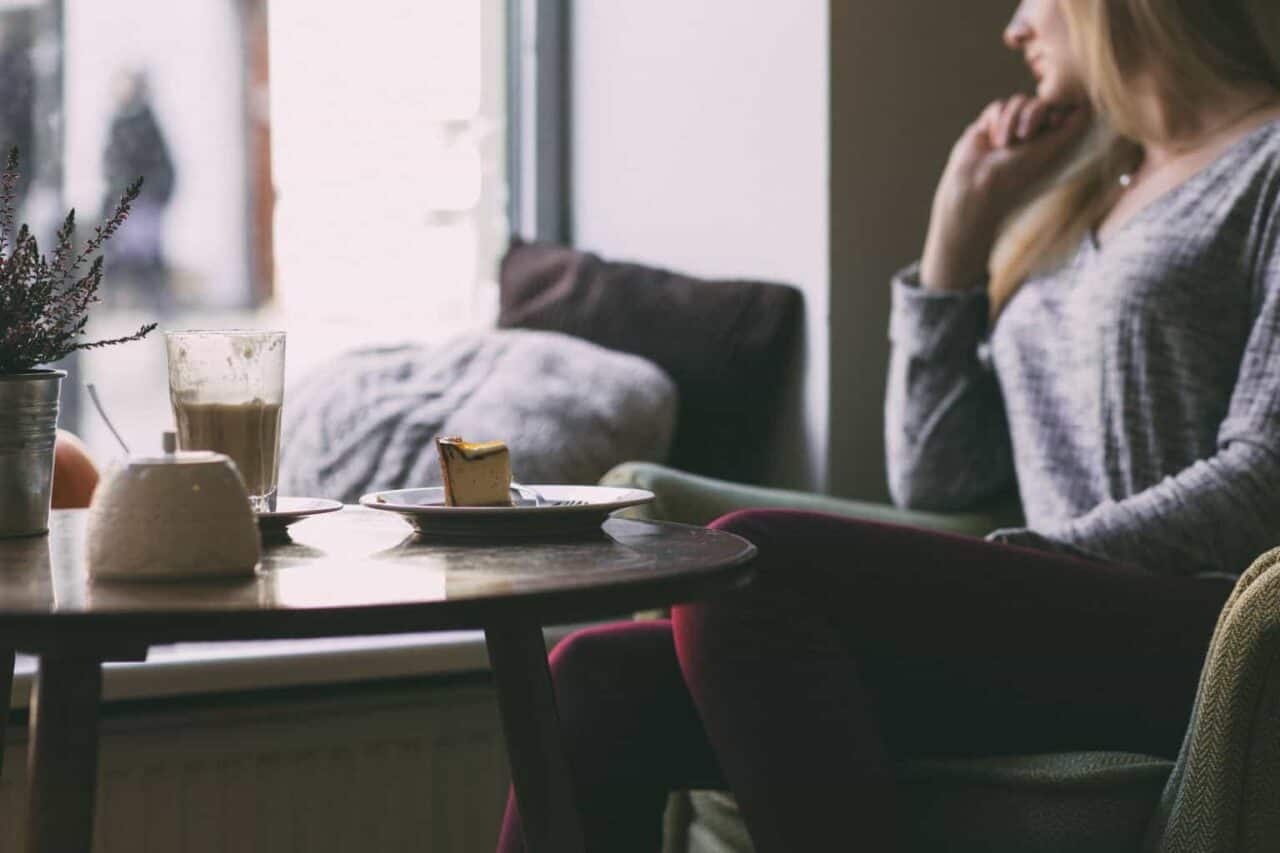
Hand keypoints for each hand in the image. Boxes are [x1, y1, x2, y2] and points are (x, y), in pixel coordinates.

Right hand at [921, 95, 1090, 291]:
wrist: (977, 185)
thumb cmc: (1019, 174)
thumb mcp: (1054, 148)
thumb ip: (1074, 125)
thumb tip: (1086, 101)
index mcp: (1053, 141)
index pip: (1065, 110)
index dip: (1060, 108)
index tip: (1054, 122)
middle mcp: (1034, 134)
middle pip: (1042, 101)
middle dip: (1033, 113)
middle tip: (1025, 136)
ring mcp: (1011, 128)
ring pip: (1020, 101)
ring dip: (1012, 120)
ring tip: (1004, 145)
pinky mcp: (991, 125)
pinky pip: (999, 106)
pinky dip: (997, 121)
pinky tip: (992, 142)